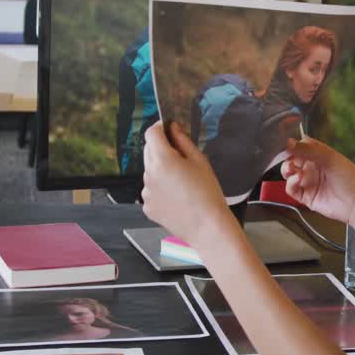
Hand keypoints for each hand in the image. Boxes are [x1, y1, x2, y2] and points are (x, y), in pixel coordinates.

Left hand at [141, 122, 236, 244]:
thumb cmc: (208, 193)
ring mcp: (146, 192)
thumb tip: (173, 128)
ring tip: (182, 184)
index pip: (151, 133)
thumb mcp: (200, 161)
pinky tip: (177, 197)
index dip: (160, 128)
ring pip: (150, 172)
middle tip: (181, 158)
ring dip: (160, 170)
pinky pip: (151, 190)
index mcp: (162, 159)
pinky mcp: (148, 206)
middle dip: (161, 149)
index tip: (168, 128)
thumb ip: (183, 141)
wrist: (207, 226)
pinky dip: (160, 189)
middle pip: (148, 151)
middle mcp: (149, 174)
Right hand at [281, 137, 354, 224]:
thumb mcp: (330, 158)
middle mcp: (313, 167)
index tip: (287, 144)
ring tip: (292, 169)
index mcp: (320, 155)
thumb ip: (308, 149)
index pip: (302, 146)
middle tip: (287, 157)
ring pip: (289, 173)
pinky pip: (292, 188)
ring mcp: (309, 181)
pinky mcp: (306, 196)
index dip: (293, 144)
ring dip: (286, 169)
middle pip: (292, 159)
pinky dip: (291, 183)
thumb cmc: (349, 177)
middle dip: (287, 157)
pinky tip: (298, 180)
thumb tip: (289, 141)